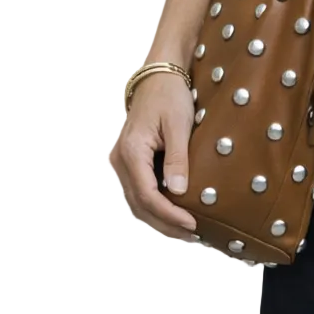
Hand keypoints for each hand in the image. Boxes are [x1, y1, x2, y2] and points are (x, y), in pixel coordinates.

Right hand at [109, 73, 199, 240]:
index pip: (147, 195)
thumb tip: (178, 192)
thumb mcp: (179, 125)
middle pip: (139, 205)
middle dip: (165, 224)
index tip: (192, 224)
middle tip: (193, 235)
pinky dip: (157, 205)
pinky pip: (141, 191)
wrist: (157, 77)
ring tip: (187, 230)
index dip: (169, 214)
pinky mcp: (130, 162)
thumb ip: (178, 158)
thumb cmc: (169, 96)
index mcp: (131, 152)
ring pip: (138, 202)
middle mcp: (121, 161)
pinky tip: (177, 211)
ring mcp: (123, 163)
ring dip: (160, 218)